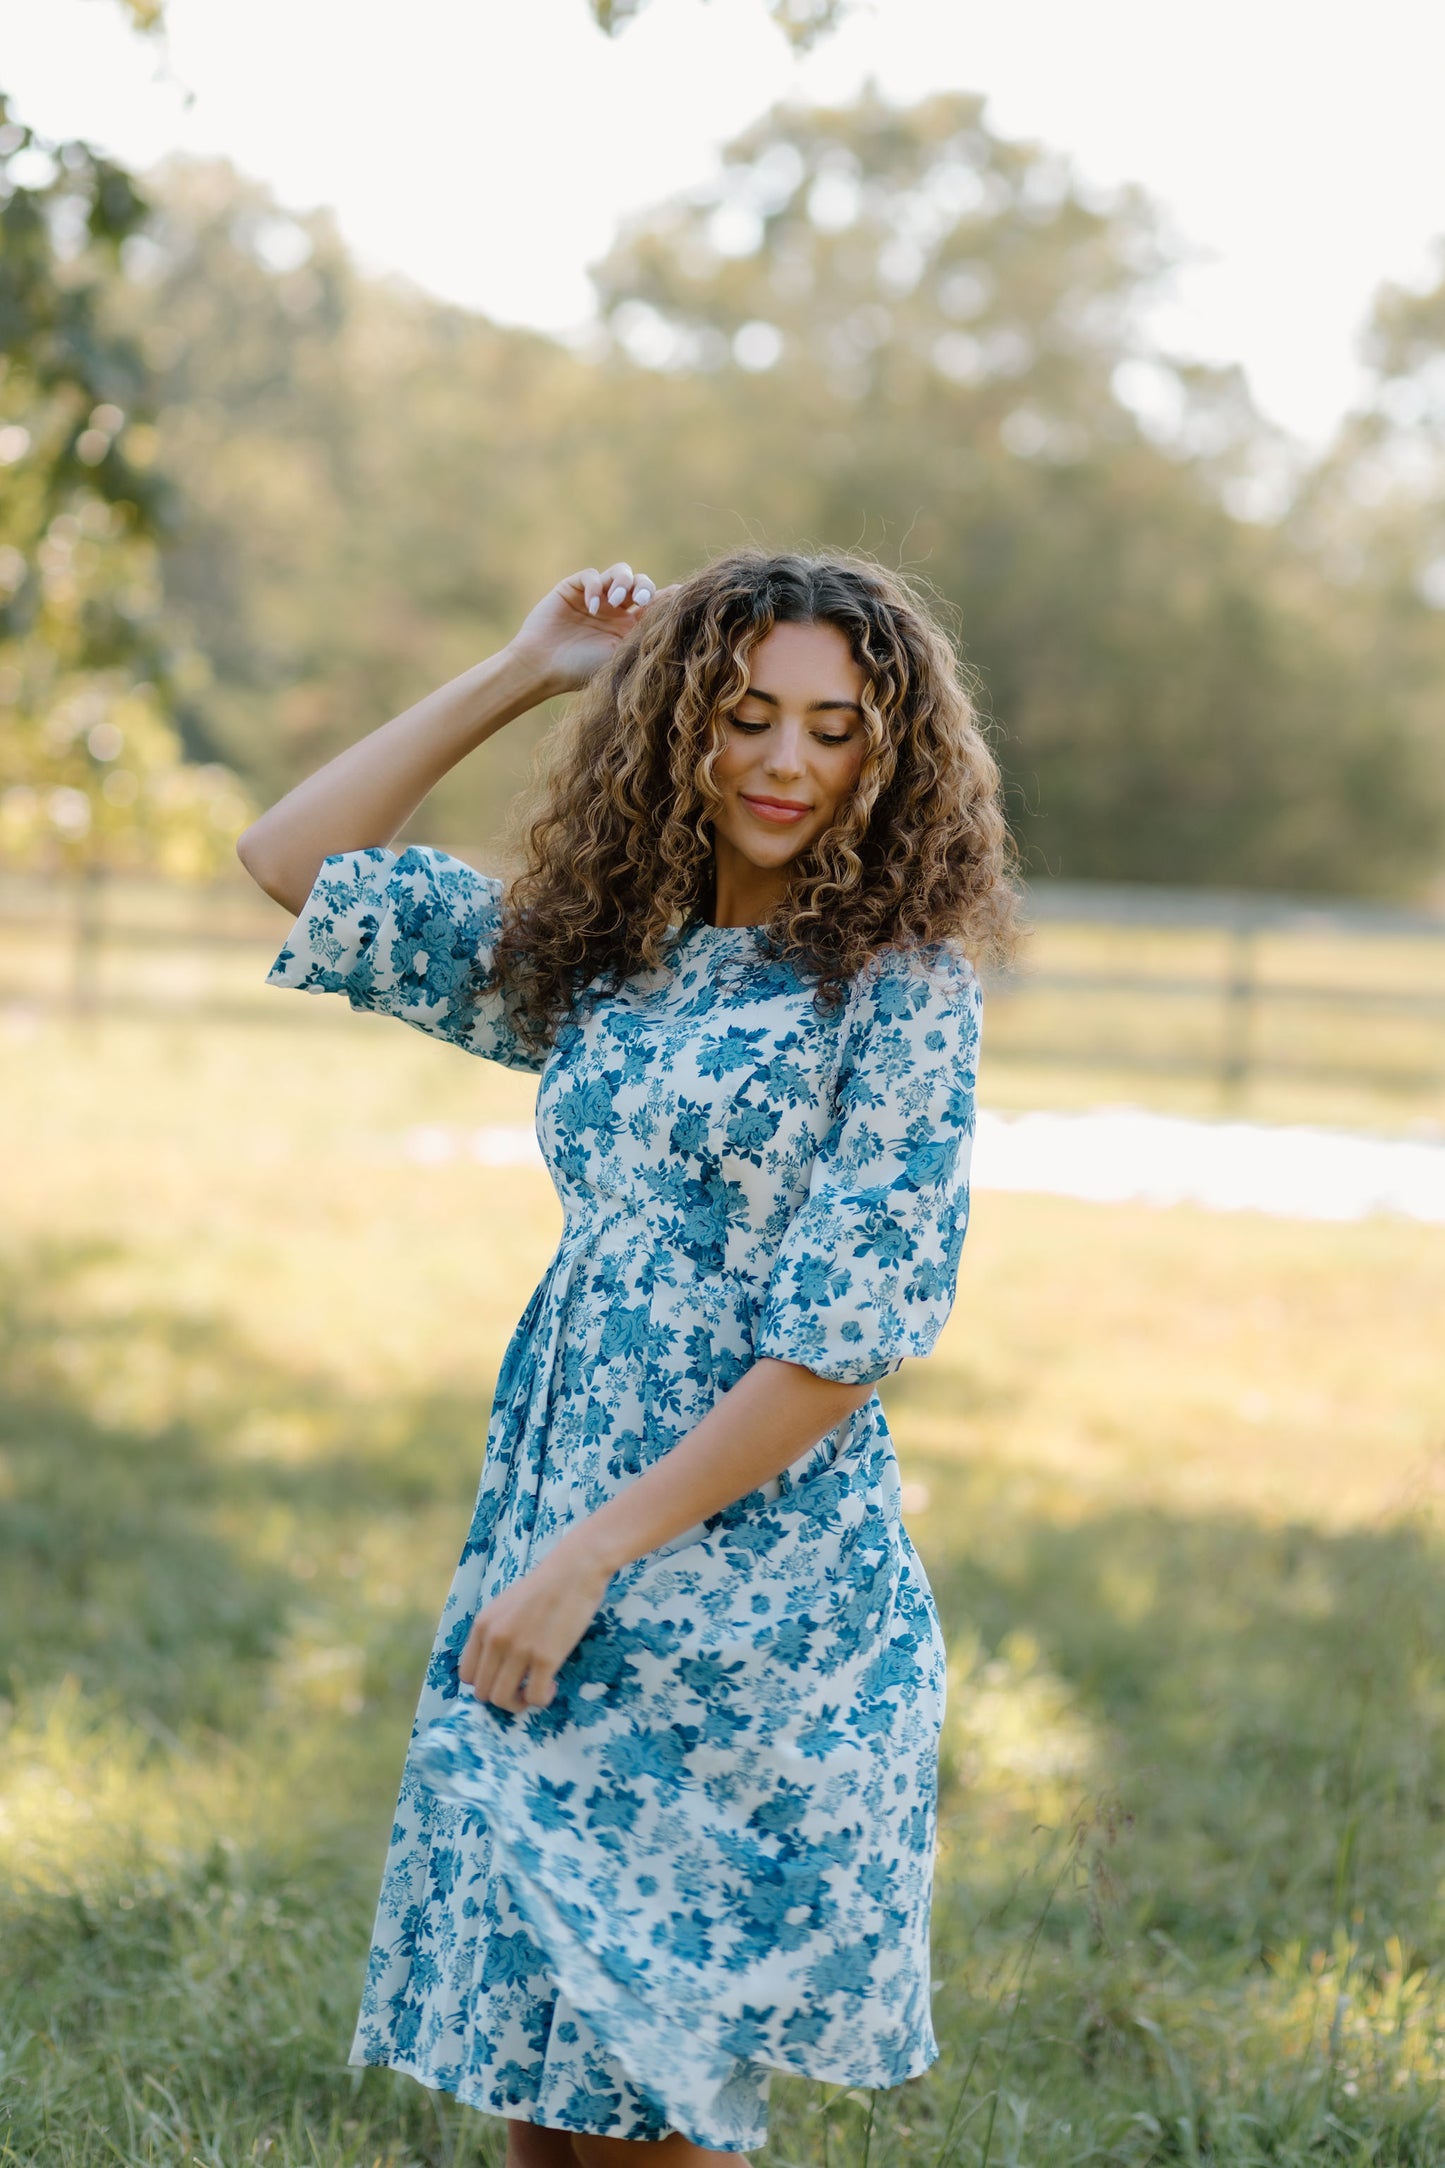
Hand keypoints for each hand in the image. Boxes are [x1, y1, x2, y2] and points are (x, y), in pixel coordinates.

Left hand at [457, 1534, 613, 1714]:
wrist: (575, 1569)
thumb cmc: (544, 1586)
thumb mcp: (505, 1606)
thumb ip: (495, 1632)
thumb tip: (494, 1665)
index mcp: (482, 1626)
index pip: (467, 1675)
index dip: (485, 1683)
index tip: (504, 1678)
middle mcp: (495, 1640)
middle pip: (483, 1692)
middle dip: (502, 1697)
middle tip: (523, 1687)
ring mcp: (519, 1650)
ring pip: (503, 1700)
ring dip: (519, 1703)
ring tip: (536, 1689)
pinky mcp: (545, 1658)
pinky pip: (535, 1697)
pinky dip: (542, 1699)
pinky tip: (553, 1684)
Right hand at [506, 562, 666, 697]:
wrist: (543, 668)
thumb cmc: (582, 670)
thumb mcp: (620, 653)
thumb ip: (643, 633)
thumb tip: (674, 615)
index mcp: (630, 627)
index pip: (655, 603)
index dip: (668, 596)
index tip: (680, 595)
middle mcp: (616, 610)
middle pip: (641, 583)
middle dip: (644, 587)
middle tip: (639, 600)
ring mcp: (596, 597)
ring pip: (621, 572)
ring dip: (622, 582)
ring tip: (614, 602)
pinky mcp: (573, 588)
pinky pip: (591, 575)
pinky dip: (595, 586)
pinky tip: (592, 607)